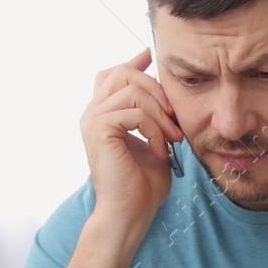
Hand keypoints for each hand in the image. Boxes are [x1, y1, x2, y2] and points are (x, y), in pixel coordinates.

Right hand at [80, 48, 184, 230]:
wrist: (130, 212)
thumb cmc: (143, 182)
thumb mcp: (155, 140)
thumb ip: (155, 116)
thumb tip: (166, 95)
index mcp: (103, 114)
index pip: (112, 75)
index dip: (132, 63)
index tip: (150, 54)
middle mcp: (92, 113)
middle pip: (122, 73)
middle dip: (156, 89)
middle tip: (175, 117)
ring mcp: (92, 121)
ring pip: (131, 91)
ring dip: (160, 114)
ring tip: (172, 138)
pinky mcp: (98, 131)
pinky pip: (133, 112)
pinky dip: (154, 129)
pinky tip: (160, 149)